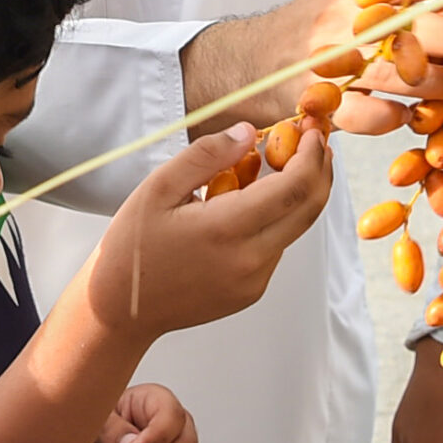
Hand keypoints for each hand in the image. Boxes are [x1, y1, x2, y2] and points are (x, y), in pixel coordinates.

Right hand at [90, 122, 331, 341]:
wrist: (122, 309)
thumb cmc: (133, 247)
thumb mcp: (159, 187)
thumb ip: (207, 155)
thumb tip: (250, 132)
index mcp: (225, 229)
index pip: (294, 187)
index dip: (310, 155)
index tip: (309, 132)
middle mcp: (248, 260)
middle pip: (309, 209)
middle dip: (320, 170)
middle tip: (313, 143)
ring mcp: (254, 281)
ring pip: (294, 229)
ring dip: (294, 195)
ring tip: (266, 169)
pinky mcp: (252, 292)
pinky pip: (276, 248)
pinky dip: (274, 220)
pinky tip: (246, 206)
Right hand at [181, 0, 442, 133]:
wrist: (258, 59)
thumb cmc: (319, 15)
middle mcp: (348, 19)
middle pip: (412, 25)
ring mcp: (336, 61)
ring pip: (395, 74)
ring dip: (435, 84)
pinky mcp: (324, 100)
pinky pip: (362, 115)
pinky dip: (388, 118)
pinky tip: (406, 116)